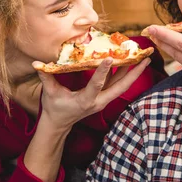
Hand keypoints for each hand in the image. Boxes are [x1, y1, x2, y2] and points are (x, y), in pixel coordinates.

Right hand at [33, 57, 150, 130]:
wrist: (60, 123)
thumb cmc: (55, 108)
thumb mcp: (50, 93)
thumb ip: (46, 77)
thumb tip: (36, 63)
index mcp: (86, 100)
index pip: (96, 85)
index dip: (102, 72)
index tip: (110, 58)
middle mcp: (99, 100)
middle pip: (121, 86)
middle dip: (134, 73)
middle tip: (145, 58)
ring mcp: (103, 99)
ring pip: (122, 85)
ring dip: (133, 72)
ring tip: (144, 57)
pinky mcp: (103, 96)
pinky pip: (116, 83)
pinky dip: (124, 72)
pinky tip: (130, 61)